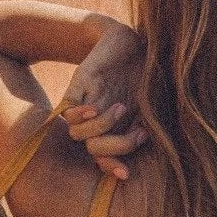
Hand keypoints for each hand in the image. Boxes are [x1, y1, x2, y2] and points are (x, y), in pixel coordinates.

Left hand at [61, 22, 147, 180]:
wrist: (130, 42)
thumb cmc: (144, 72)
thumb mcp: (150, 104)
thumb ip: (147, 126)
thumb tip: (150, 146)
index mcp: (112, 128)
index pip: (104, 157)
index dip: (111, 168)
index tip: (126, 174)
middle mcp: (96, 121)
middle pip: (93, 149)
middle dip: (115, 148)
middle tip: (138, 133)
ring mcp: (85, 105)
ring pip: (78, 134)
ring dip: (102, 127)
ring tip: (121, 108)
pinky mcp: (76, 88)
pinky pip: (66, 113)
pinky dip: (79, 115)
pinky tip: (94, 108)